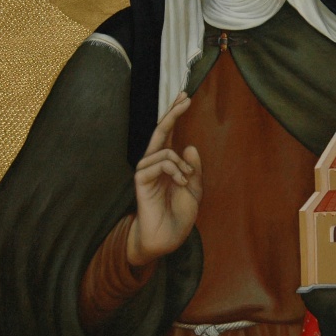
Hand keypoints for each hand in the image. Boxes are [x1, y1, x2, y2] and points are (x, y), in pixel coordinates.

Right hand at [128, 93, 201, 266]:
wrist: (167, 238)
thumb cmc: (179, 215)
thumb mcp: (195, 190)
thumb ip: (193, 169)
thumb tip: (189, 146)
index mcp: (167, 163)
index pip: (170, 133)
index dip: (175, 114)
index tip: (185, 96)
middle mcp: (155, 163)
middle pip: (161, 131)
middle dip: (173, 113)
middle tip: (185, 98)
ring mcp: (146, 171)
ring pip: (164, 151)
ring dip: (181, 164)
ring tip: (186, 182)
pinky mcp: (141, 180)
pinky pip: (158, 164)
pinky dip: (173, 171)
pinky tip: (180, 183)